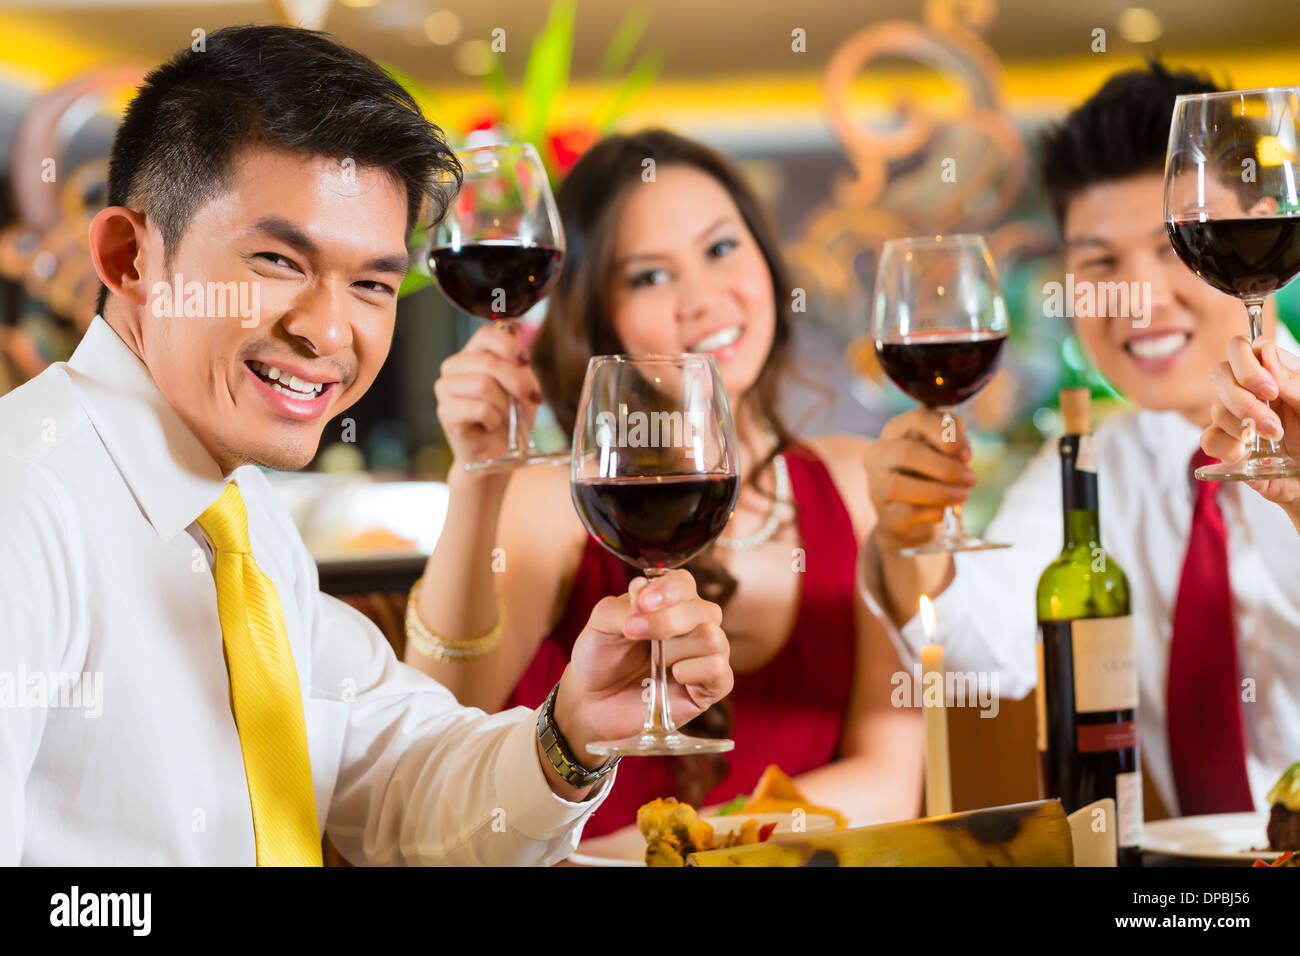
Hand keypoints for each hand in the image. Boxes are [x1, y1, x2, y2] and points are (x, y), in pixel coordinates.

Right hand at [433, 323, 542, 468]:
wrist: (499, 454)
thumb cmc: (512, 419)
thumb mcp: (524, 386)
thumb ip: (518, 360)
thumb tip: (514, 328)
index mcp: (473, 355)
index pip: (486, 333)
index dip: (509, 345)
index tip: (526, 362)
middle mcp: (454, 367)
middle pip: (488, 361)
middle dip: (516, 382)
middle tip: (529, 399)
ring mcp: (445, 388)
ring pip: (482, 384)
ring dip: (504, 405)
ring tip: (503, 416)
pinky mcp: (445, 412)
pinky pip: (479, 408)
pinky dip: (494, 419)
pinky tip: (490, 425)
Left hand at [553, 570, 731, 767]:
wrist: (593, 701)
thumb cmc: (601, 657)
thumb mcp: (601, 623)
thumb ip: (624, 606)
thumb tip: (644, 589)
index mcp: (670, 602)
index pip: (684, 584)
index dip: (668, 589)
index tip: (643, 602)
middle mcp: (694, 624)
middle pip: (704, 611)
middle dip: (667, 621)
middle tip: (632, 633)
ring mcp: (705, 655)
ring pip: (712, 638)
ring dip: (675, 650)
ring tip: (653, 663)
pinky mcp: (711, 687)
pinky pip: (719, 670)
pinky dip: (694, 671)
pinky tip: (672, 676)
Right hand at [866, 407, 976, 550]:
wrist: (909, 514)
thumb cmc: (929, 474)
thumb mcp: (942, 451)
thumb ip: (952, 442)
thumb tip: (962, 452)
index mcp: (896, 430)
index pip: (918, 419)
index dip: (946, 434)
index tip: (967, 454)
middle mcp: (879, 454)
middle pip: (907, 452)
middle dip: (946, 467)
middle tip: (971, 479)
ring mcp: (876, 484)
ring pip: (899, 485)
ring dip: (940, 491)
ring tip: (963, 495)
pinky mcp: (883, 512)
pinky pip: (907, 511)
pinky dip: (932, 511)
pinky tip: (944, 511)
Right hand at [1201, 335, 1299, 508]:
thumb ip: (1294, 382)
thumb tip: (1265, 355)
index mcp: (1274, 374)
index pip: (1241, 349)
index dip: (1247, 366)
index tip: (1270, 392)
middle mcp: (1249, 391)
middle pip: (1220, 374)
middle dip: (1242, 401)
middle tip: (1271, 425)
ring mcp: (1235, 417)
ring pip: (1215, 408)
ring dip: (1242, 426)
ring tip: (1272, 441)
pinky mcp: (1227, 444)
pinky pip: (1208, 438)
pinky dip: (1225, 446)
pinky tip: (1245, 452)